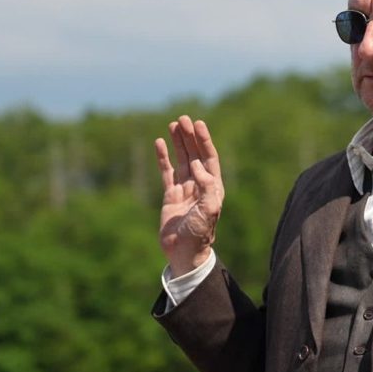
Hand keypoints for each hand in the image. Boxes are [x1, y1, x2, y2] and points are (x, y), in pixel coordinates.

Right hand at [154, 115, 224, 276]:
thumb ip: (207, 187)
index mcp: (213, 187)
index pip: (209, 157)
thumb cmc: (200, 233)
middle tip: (183, 118)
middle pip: (195, 154)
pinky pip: (166, 172)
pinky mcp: (170, 195)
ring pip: (181, 160)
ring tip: (173, 124)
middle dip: (190, 137)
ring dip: (178, 142)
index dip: (204, 140)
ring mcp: (185, 189)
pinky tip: (159, 143)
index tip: (198, 124)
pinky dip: (163, 157)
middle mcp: (200, 185)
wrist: (184, 252)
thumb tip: (198, 166)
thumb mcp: (209, 210)